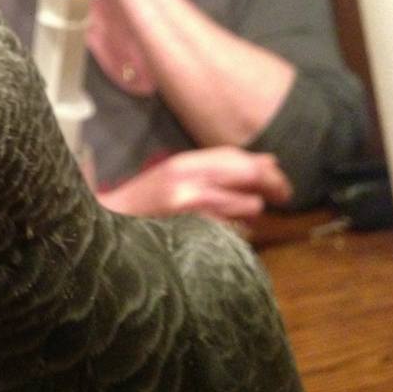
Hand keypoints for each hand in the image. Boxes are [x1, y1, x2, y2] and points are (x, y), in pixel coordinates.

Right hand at [97, 146, 292, 221]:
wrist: (109, 228)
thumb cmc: (143, 203)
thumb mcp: (175, 176)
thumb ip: (216, 168)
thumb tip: (266, 161)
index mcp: (182, 164)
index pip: (235, 156)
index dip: (263, 165)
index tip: (278, 175)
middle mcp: (189, 182)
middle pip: (249, 175)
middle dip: (274, 185)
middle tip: (283, 196)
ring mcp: (192, 210)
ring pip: (248, 206)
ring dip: (252, 213)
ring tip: (242, 217)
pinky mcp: (195, 235)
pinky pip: (235, 233)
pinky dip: (237, 233)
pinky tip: (225, 234)